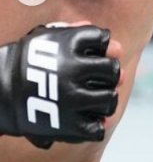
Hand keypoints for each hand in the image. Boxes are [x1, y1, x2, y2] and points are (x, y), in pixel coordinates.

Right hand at [0, 24, 121, 148]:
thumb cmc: (26, 62)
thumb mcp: (47, 38)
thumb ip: (80, 33)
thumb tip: (117, 49)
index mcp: (69, 44)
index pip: (103, 39)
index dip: (102, 46)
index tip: (91, 53)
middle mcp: (73, 69)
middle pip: (112, 70)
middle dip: (108, 74)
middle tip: (100, 79)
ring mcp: (72, 98)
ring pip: (110, 99)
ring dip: (106, 99)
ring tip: (97, 99)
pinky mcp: (68, 124)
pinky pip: (97, 127)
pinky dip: (95, 126)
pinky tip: (87, 120)